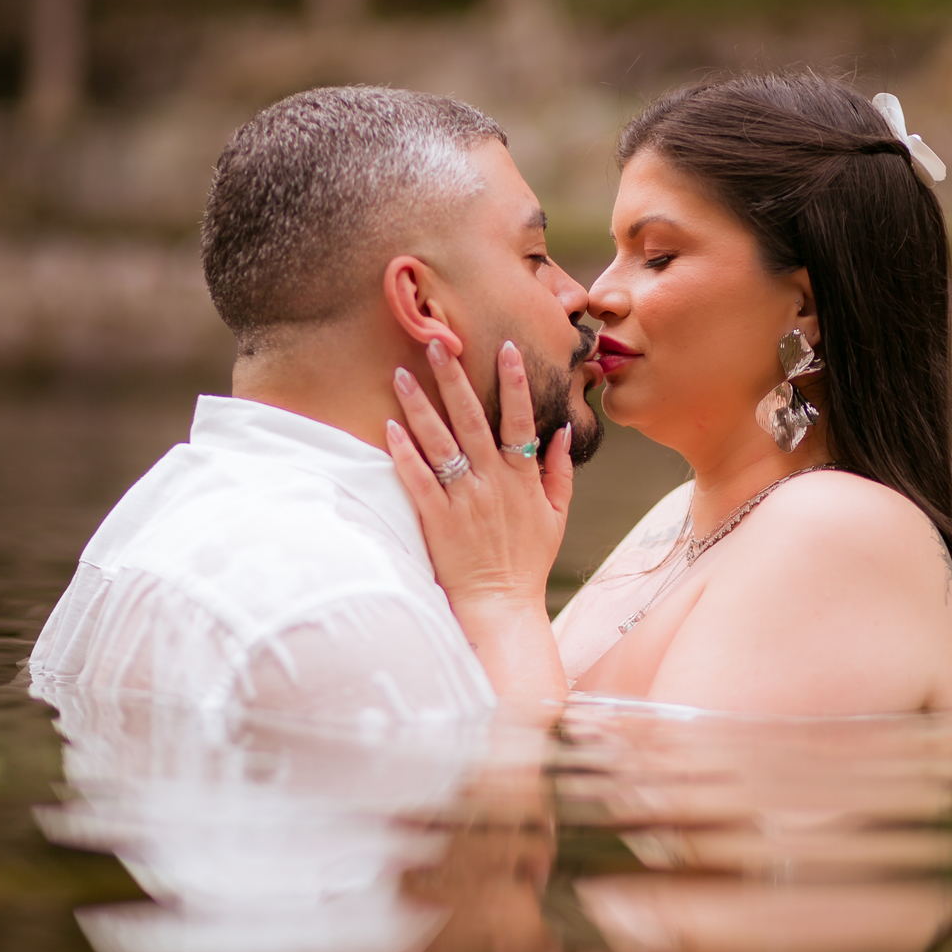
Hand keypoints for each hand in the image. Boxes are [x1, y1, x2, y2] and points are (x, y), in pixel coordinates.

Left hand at [386, 339, 571, 703]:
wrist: (502, 608)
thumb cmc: (527, 563)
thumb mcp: (555, 516)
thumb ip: (560, 471)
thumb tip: (561, 431)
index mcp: (522, 478)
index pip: (519, 418)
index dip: (515, 382)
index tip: (506, 346)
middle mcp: (492, 482)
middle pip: (472, 419)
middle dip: (455, 377)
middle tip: (438, 342)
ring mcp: (463, 500)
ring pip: (439, 443)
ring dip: (420, 405)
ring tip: (402, 373)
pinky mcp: (436, 520)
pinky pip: (417, 480)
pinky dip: (404, 453)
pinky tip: (389, 427)